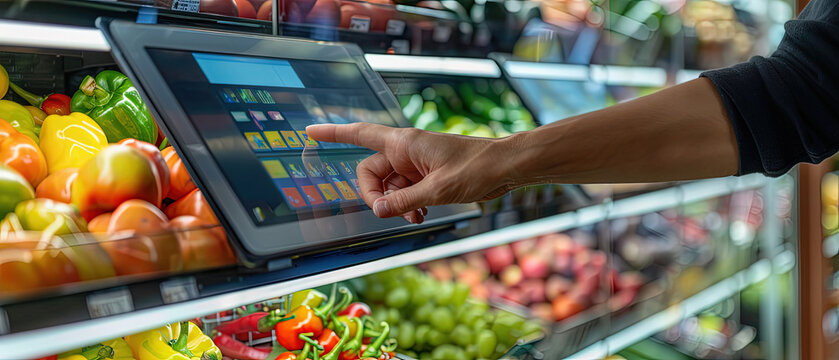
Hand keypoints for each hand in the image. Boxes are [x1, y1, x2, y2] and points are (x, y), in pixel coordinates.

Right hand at [306, 123, 516, 223]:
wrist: (504, 168)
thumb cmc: (476, 168)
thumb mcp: (437, 190)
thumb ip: (403, 201)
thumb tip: (376, 210)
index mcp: (403, 143)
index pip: (360, 134)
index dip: (333, 133)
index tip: (310, 131)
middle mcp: (405, 151)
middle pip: (370, 172)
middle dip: (375, 195)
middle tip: (390, 211)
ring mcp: (415, 164)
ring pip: (387, 186)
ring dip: (394, 204)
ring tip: (414, 216)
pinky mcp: (425, 175)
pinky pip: (403, 191)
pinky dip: (406, 205)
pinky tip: (419, 215)